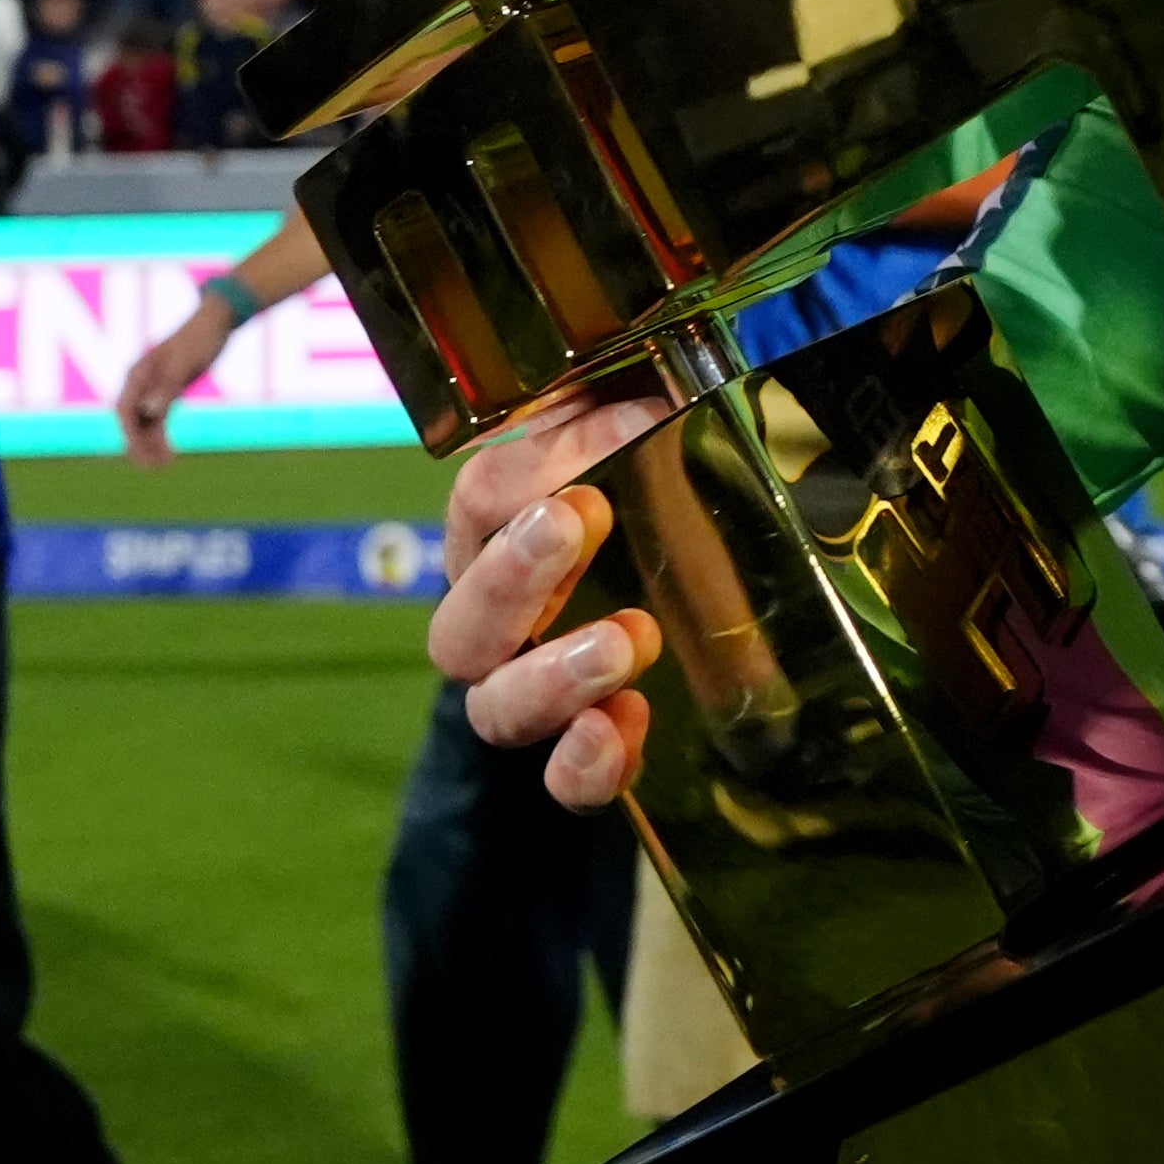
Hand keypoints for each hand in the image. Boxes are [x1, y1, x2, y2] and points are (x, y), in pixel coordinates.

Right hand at [112, 296, 233, 463]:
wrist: (217, 321)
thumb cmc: (199, 339)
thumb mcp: (184, 364)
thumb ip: (166, 387)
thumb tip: (149, 411)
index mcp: (138, 373)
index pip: (124, 409)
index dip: (128, 432)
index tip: (138, 452)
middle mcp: (141, 382)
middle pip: (132, 419)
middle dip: (138, 445)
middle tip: (152, 467)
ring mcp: (154, 387)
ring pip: (145, 422)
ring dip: (150, 445)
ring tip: (163, 465)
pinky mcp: (169, 390)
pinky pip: (159, 418)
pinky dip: (162, 436)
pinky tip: (170, 453)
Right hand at [428, 378, 684, 813]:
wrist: (699, 625)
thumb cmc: (655, 512)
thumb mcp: (645, 454)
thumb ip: (629, 413)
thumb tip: (648, 380)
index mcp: (502, 540)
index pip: (484, 498)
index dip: (541, 460)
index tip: (628, 418)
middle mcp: (499, 626)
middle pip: (464, 615)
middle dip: (513, 569)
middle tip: (576, 517)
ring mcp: (532, 698)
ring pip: (497, 708)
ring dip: (554, 674)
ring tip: (627, 639)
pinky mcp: (583, 757)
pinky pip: (562, 783)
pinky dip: (587, 763)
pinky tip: (625, 724)